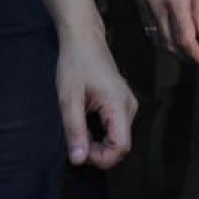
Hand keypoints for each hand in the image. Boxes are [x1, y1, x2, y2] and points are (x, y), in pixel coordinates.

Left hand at [56, 29, 136, 169]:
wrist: (83, 38)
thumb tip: (78, 160)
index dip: (101, 158)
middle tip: (76, 141)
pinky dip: (101, 134)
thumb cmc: (75, 64)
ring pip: (119, 137)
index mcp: (119, 104)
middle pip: (121, 145)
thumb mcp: (69, 99)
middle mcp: (129, 106)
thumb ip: (75, 130)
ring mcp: (128, 103)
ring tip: (79, 129)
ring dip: (99, 143)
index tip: (80, 151)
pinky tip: (86, 122)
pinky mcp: (123, 102)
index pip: (121, 147)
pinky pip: (117, 128)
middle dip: (99, 152)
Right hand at [135, 0, 198, 68]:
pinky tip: (170, 36)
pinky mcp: (138, 4)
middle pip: (169, 43)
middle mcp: (158, 8)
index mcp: (176, 3)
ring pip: (156, 39)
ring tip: (186, 49)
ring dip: (172, 49)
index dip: (195, 55)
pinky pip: (148, 28)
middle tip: (197, 58)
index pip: (184, 39)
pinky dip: (160, 37)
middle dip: (184, 55)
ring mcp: (145, 7)